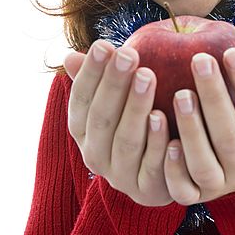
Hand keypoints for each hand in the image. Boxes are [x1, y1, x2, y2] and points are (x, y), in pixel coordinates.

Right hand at [64, 40, 173, 205]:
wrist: (160, 176)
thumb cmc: (137, 123)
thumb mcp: (117, 101)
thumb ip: (98, 80)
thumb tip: (68, 55)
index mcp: (83, 130)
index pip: (81, 99)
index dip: (91, 72)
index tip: (105, 44)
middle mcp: (95, 155)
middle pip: (102, 117)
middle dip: (114, 84)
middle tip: (130, 54)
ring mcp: (120, 176)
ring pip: (126, 141)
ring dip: (136, 108)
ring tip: (148, 77)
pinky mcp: (148, 190)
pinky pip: (152, 167)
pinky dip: (158, 143)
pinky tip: (166, 117)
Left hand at [164, 48, 234, 204]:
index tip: (230, 52)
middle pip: (230, 138)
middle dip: (214, 97)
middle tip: (199, 61)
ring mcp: (221, 186)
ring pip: (204, 165)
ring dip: (191, 130)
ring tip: (180, 94)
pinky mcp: (195, 197)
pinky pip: (184, 191)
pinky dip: (173, 170)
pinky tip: (167, 143)